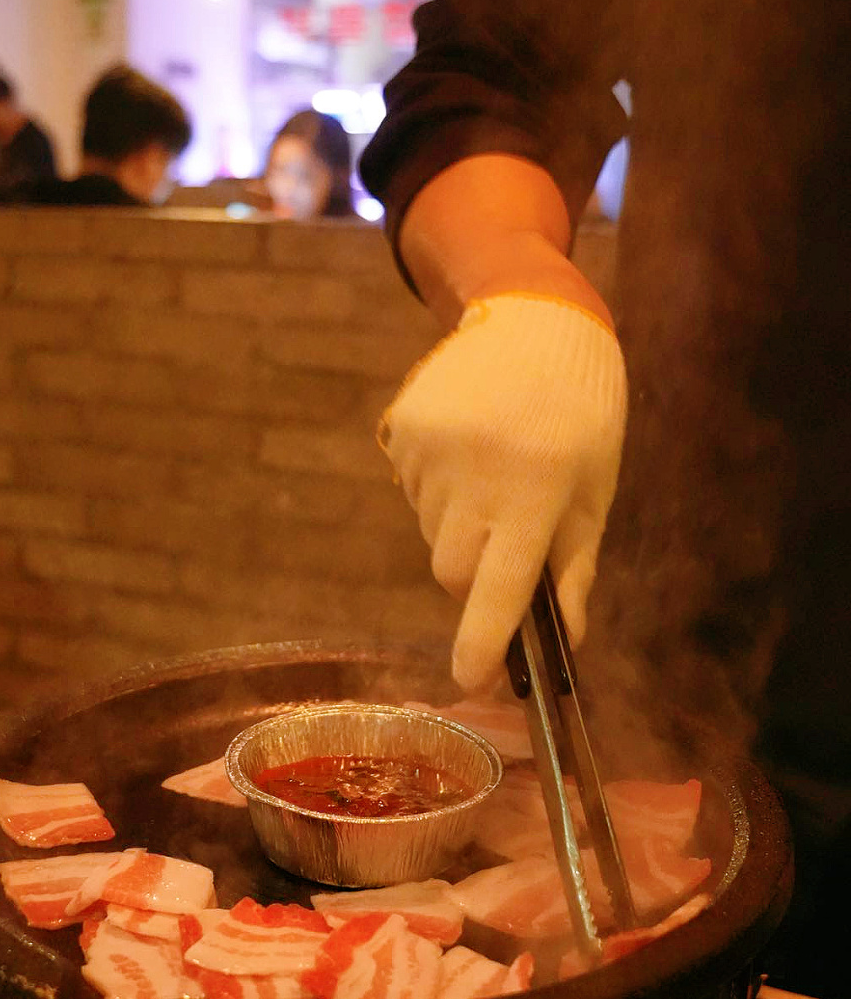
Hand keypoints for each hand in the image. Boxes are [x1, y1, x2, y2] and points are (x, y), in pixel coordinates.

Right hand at [381, 292, 626, 691]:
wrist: (536, 314)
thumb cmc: (583, 410)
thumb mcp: (594, 489)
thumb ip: (575, 568)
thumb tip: (567, 642)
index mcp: (536, 490)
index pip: (500, 586)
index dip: (483, 642)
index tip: (470, 683)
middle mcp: (476, 472)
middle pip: (452, 569)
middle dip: (475, 571)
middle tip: (508, 528)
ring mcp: (431, 448)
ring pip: (431, 530)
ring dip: (458, 520)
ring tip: (494, 464)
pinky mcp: (402, 427)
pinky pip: (411, 488)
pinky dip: (436, 484)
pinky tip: (468, 443)